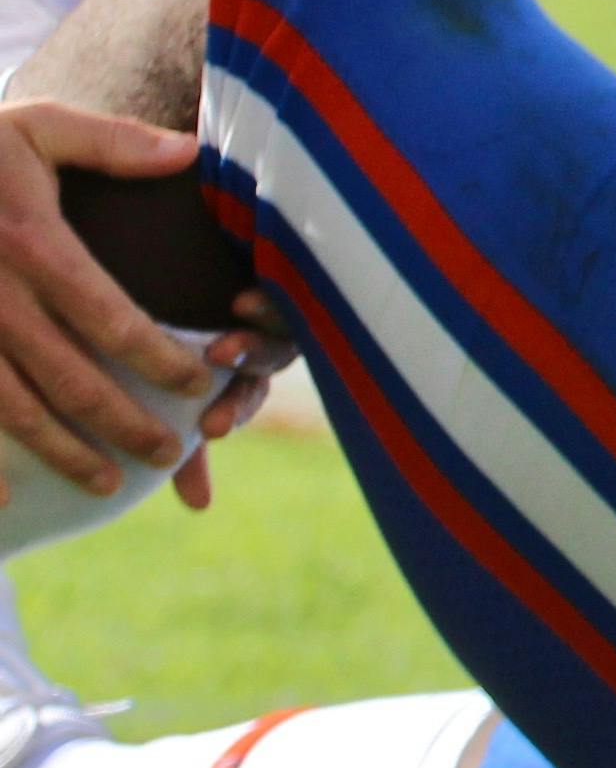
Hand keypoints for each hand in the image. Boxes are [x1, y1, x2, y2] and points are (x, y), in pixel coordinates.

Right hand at [0, 99, 225, 496]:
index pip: (112, 318)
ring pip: (13, 408)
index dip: (161, 361)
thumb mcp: (35, 127)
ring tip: (106, 484)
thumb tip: (191, 150)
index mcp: (32, 243)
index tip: (203, 386)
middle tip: (168, 457)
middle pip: (68, 377)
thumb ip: (112, 142)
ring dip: (60, 453)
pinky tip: (6, 499)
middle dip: (123, 424)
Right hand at [173, 286, 290, 511]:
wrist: (187, 259)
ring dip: (254, 343)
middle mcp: (268, 344)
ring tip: (223, 344)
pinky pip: (287, 285)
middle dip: (241, 386)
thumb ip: (185, 442)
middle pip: (262, 369)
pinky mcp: (284, 269)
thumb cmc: (176, 333)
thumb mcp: (177, 388)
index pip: (243, 402)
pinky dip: (270, 297)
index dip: (230, 415)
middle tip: (213, 402)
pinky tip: (241, 303)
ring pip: (276, 331)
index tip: (209, 431)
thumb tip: (200, 507)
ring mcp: (278, 306)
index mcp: (244, 376)